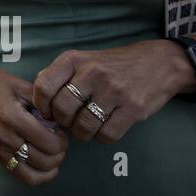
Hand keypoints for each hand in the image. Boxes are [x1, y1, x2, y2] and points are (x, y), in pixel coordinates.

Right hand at [0, 58, 68, 185]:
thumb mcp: (23, 87)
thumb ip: (44, 105)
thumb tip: (61, 124)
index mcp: (11, 116)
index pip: (48, 142)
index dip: (62, 141)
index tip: (63, 134)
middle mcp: (2, 135)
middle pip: (42, 160)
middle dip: (58, 155)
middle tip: (61, 144)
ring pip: (31, 173)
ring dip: (48, 168)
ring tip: (53, 156)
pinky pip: (17, 173)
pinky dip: (34, 175)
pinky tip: (43, 168)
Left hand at [33, 41, 193, 142]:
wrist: (158, 62)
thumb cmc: (112, 64)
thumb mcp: (83, 59)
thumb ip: (59, 75)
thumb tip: (37, 100)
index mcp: (74, 60)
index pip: (43, 86)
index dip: (42, 105)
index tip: (48, 111)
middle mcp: (92, 73)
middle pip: (62, 110)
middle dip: (62, 122)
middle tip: (69, 121)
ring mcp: (114, 91)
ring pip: (83, 126)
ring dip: (82, 133)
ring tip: (86, 127)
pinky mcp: (133, 108)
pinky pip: (107, 135)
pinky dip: (102, 137)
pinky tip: (104, 128)